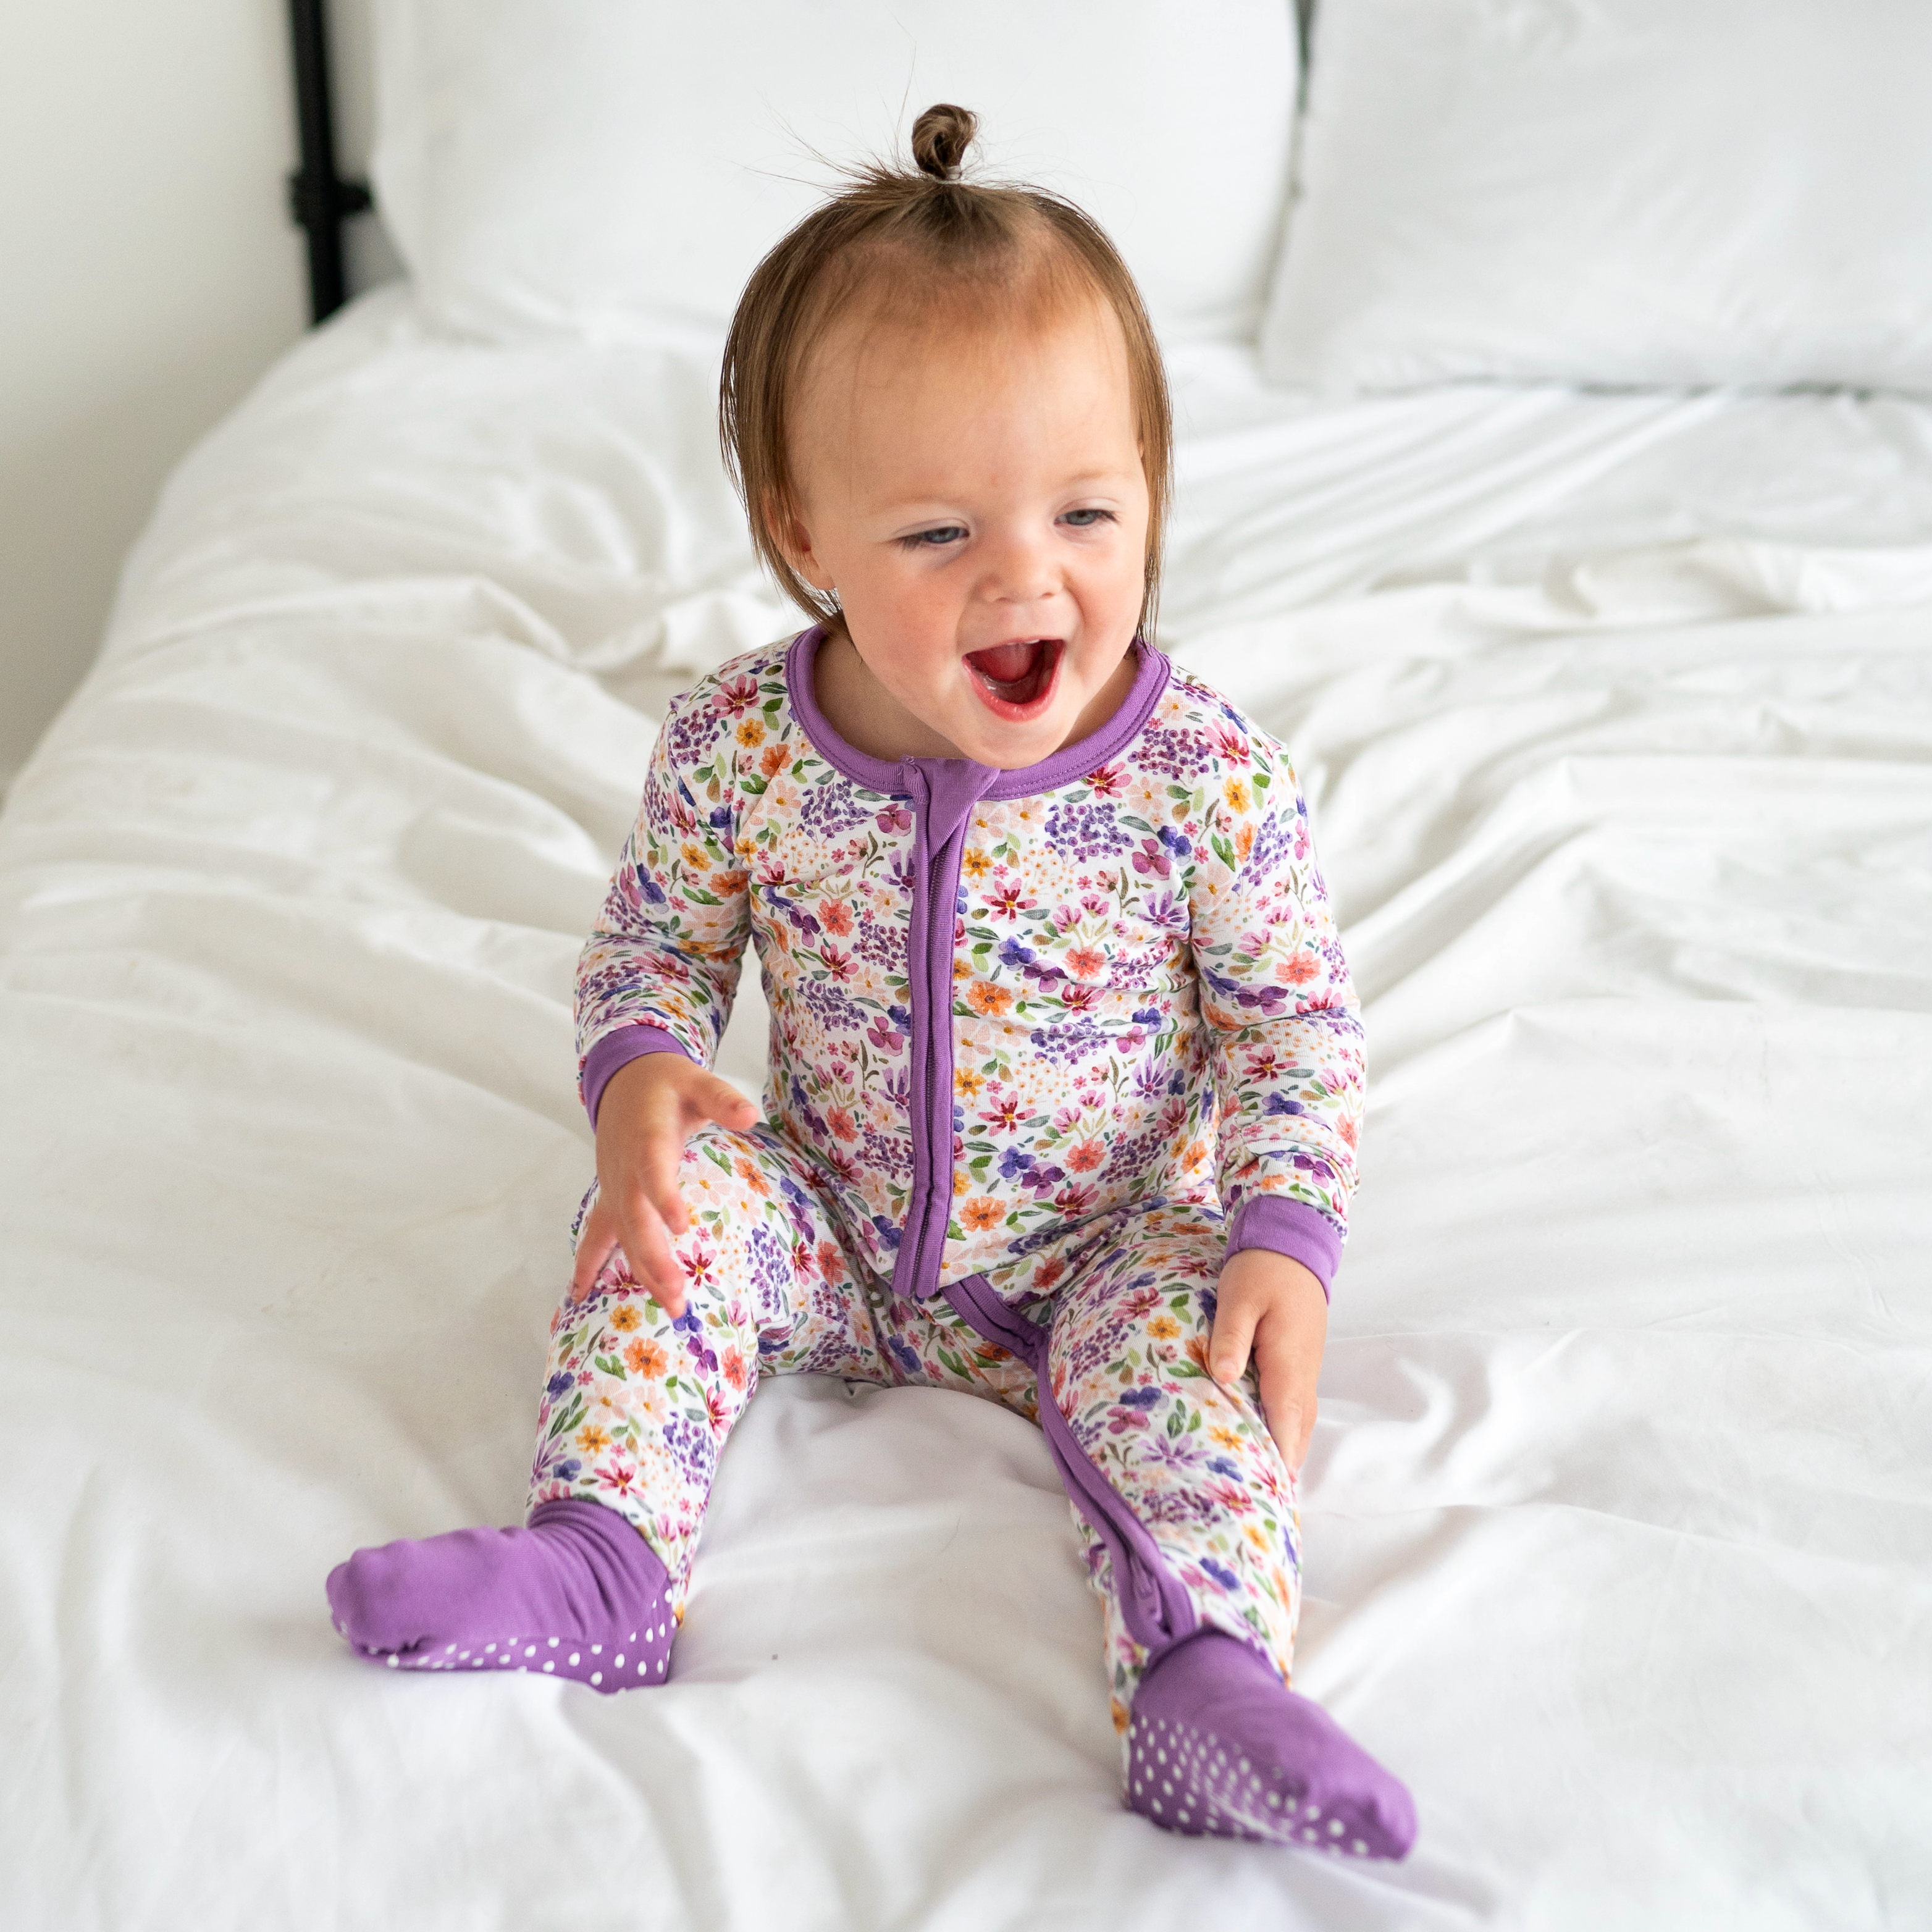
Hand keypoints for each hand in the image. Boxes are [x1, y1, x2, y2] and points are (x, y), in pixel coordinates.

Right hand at [569, 1052, 757, 1317]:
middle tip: (678, 1296)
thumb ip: (722, 1099)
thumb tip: (752, 1115)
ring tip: (670, 1306)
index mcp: (647, 1139)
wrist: (623, 1081)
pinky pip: (596, 1235)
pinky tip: (579, 1295)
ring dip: (641, 1272)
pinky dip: (587, 1264)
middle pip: (636, 1220)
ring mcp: (614, 1188)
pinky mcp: (610, 1198)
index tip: (680, 1227)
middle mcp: (624, 1170)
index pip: (653, 1171)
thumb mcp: (697, 1081)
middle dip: (654, 1259)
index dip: (663, 1198)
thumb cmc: (666, 1084)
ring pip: (623, 1236)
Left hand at [1208, 1248, 1327, 1472]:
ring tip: (1268, 1488)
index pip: (1285, 1422)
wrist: (1292, 1245)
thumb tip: (1225, 1377)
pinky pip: (1294, 1407)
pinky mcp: (1297, 1364)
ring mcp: (1304, 1371)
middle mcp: (1302, 1375)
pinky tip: (1270, 1445)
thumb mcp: (1239, 1298)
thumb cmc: (1263, 1270)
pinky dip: (1286, 1431)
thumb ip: (1232, 1337)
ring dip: (1286, 1452)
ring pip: (1298, 1422)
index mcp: (1289, 1363)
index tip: (1270, 1494)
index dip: (1279, 1459)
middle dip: (1283, 1468)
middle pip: (1296, 1432)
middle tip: (1263, 1504)